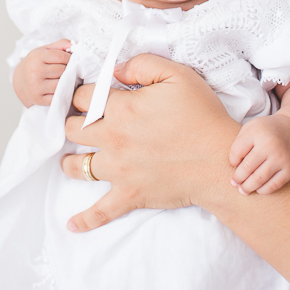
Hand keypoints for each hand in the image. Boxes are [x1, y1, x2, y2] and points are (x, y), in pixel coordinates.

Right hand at [11, 39, 70, 106]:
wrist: (19, 81)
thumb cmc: (35, 64)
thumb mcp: (44, 50)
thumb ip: (61, 45)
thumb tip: (76, 45)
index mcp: (37, 57)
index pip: (61, 57)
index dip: (70, 58)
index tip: (71, 60)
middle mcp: (35, 71)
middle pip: (62, 70)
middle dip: (68, 70)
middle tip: (68, 70)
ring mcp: (36, 86)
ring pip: (61, 84)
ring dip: (66, 82)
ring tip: (64, 79)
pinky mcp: (38, 99)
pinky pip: (57, 96)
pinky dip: (61, 93)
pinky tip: (59, 88)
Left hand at [58, 54, 239, 232]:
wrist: (218, 161)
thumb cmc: (201, 116)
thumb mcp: (177, 75)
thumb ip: (142, 65)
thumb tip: (116, 70)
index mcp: (121, 109)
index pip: (82, 96)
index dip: (82, 92)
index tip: (87, 95)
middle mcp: (113, 139)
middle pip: (72, 129)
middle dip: (72, 122)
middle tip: (79, 122)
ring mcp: (118, 170)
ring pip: (78, 167)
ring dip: (71, 161)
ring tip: (71, 158)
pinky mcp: (129, 194)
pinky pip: (101, 211)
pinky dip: (85, 219)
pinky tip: (72, 224)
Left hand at [228, 113, 289, 194]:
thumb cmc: (266, 131)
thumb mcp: (251, 127)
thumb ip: (239, 143)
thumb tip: (233, 167)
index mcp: (257, 132)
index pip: (237, 152)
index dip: (232, 161)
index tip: (233, 165)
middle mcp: (269, 145)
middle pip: (247, 167)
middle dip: (238, 178)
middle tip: (234, 183)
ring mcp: (281, 158)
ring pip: (259, 179)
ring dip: (248, 187)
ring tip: (242, 190)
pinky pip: (274, 185)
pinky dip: (263, 190)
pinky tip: (258, 189)